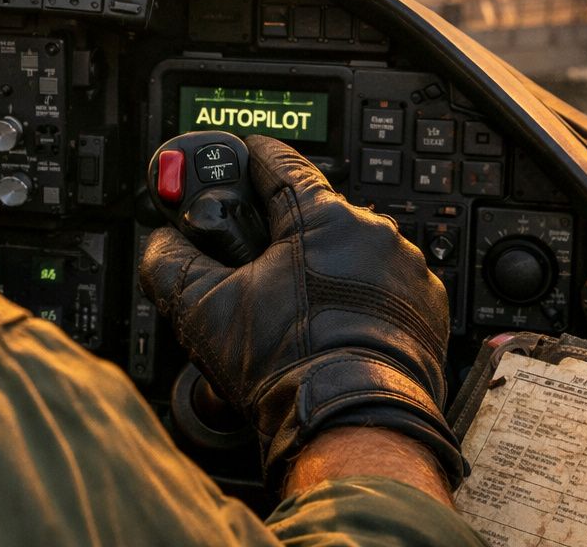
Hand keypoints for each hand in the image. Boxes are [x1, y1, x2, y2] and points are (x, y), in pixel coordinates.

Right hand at [139, 135, 463, 485]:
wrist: (352, 427)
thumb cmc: (289, 369)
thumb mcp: (202, 311)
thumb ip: (170, 262)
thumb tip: (159, 243)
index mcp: (322, 217)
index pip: (279, 163)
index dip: (250, 160)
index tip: (240, 158)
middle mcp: (374, 235)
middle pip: (314, 216)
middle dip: (284, 237)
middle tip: (256, 270)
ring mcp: (407, 272)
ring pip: (352, 254)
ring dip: (325, 271)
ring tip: (297, 313)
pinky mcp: (426, 310)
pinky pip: (385, 289)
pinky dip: (361, 301)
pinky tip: (333, 329)